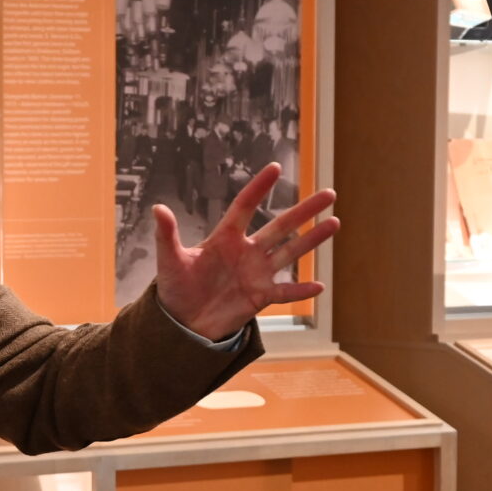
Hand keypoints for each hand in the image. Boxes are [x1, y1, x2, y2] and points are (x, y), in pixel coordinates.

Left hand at [153, 162, 337, 341]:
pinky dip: (301, 290)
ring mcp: (256, 273)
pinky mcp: (260, 296)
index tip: (275, 167)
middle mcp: (246, 251)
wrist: (182, 323)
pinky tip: (319, 285)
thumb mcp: (168, 261)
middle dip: (304, 210)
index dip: (259, 188)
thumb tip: (157, 208)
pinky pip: (285, 292)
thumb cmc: (174, 288)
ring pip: (290, 252)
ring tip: (334, 222)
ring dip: (312, 239)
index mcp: (225, 238)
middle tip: (329, 193)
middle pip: (280, 225)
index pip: (245, 207)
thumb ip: (166, 235)